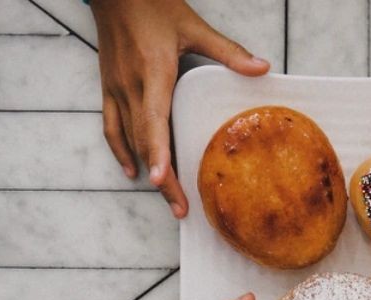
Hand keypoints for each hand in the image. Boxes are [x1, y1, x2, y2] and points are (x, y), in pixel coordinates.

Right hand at [92, 0, 269, 217]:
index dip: (157, 153)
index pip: (153, 121)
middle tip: (180, 208)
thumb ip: (228, 52)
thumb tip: (262, 68)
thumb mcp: (194, 26)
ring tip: (165, 197)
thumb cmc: (151, 5)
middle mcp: (132, 86)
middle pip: (144, 142)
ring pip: (128, 139)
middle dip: (161, 178)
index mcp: (154, 73)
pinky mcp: (109, 88)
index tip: (161, 180)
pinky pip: (112, 127)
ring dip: (146, 170)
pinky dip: (122, 152)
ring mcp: (117, 89)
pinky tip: (134, 171)